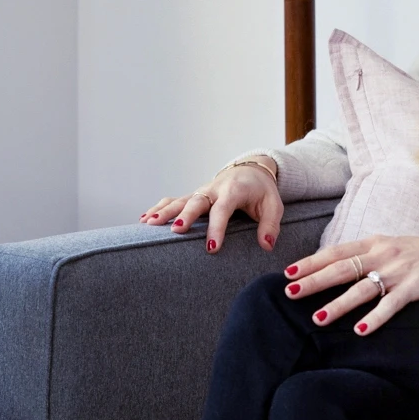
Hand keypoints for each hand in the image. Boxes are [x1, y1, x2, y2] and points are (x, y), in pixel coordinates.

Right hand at [143, 160, 282, 254]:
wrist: (251, 171)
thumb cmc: (262, 191)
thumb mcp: (274, 206)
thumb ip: (270, 226)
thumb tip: (266, 246)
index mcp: (233, 191)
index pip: (222, 210)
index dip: (217, 228)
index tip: (212, 247)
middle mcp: (213, 189)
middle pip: (196, 201)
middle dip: (185, 215)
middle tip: (175, 230)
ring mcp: (201, 192)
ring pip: (180, 200)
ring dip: (164, 211)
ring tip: (149, 223)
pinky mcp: (194, 195)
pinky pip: (174, 200)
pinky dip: (159, 208)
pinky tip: (144, 219)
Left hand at [281, 230, 418, 334]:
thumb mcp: (394, 248)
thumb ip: (369, 256)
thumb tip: (338, 269)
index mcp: (376, 242)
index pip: (337, 252)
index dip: (311, 262)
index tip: (288, 273)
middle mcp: (385, 253)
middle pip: (343, 268)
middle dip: (314, 281)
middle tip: (290, 292)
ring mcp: (401, 269)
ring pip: (362, 288)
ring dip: (338, 304)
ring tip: (317, 318)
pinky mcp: (418, 286)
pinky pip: (392, 304)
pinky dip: (376, 317)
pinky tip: (361, 330)